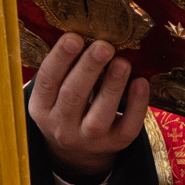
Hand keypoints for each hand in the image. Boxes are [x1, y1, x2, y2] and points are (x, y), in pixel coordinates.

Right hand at [27, 32, 147, 184]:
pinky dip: (136, 105)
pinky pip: (127, 127)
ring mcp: (89, 139)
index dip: (60, 59)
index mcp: (42, 108)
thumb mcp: (54, 94)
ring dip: (112, 86)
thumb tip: (86, 31)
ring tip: (122, 62)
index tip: (74, 37)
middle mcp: (62, 127)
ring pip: (99, 115)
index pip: (46, 82)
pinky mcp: (116, 144)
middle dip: (89, 68)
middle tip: (104, 46)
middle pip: (73, 97)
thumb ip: (65, 69)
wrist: (77, 154)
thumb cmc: (67, 108)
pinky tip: (141, 82)